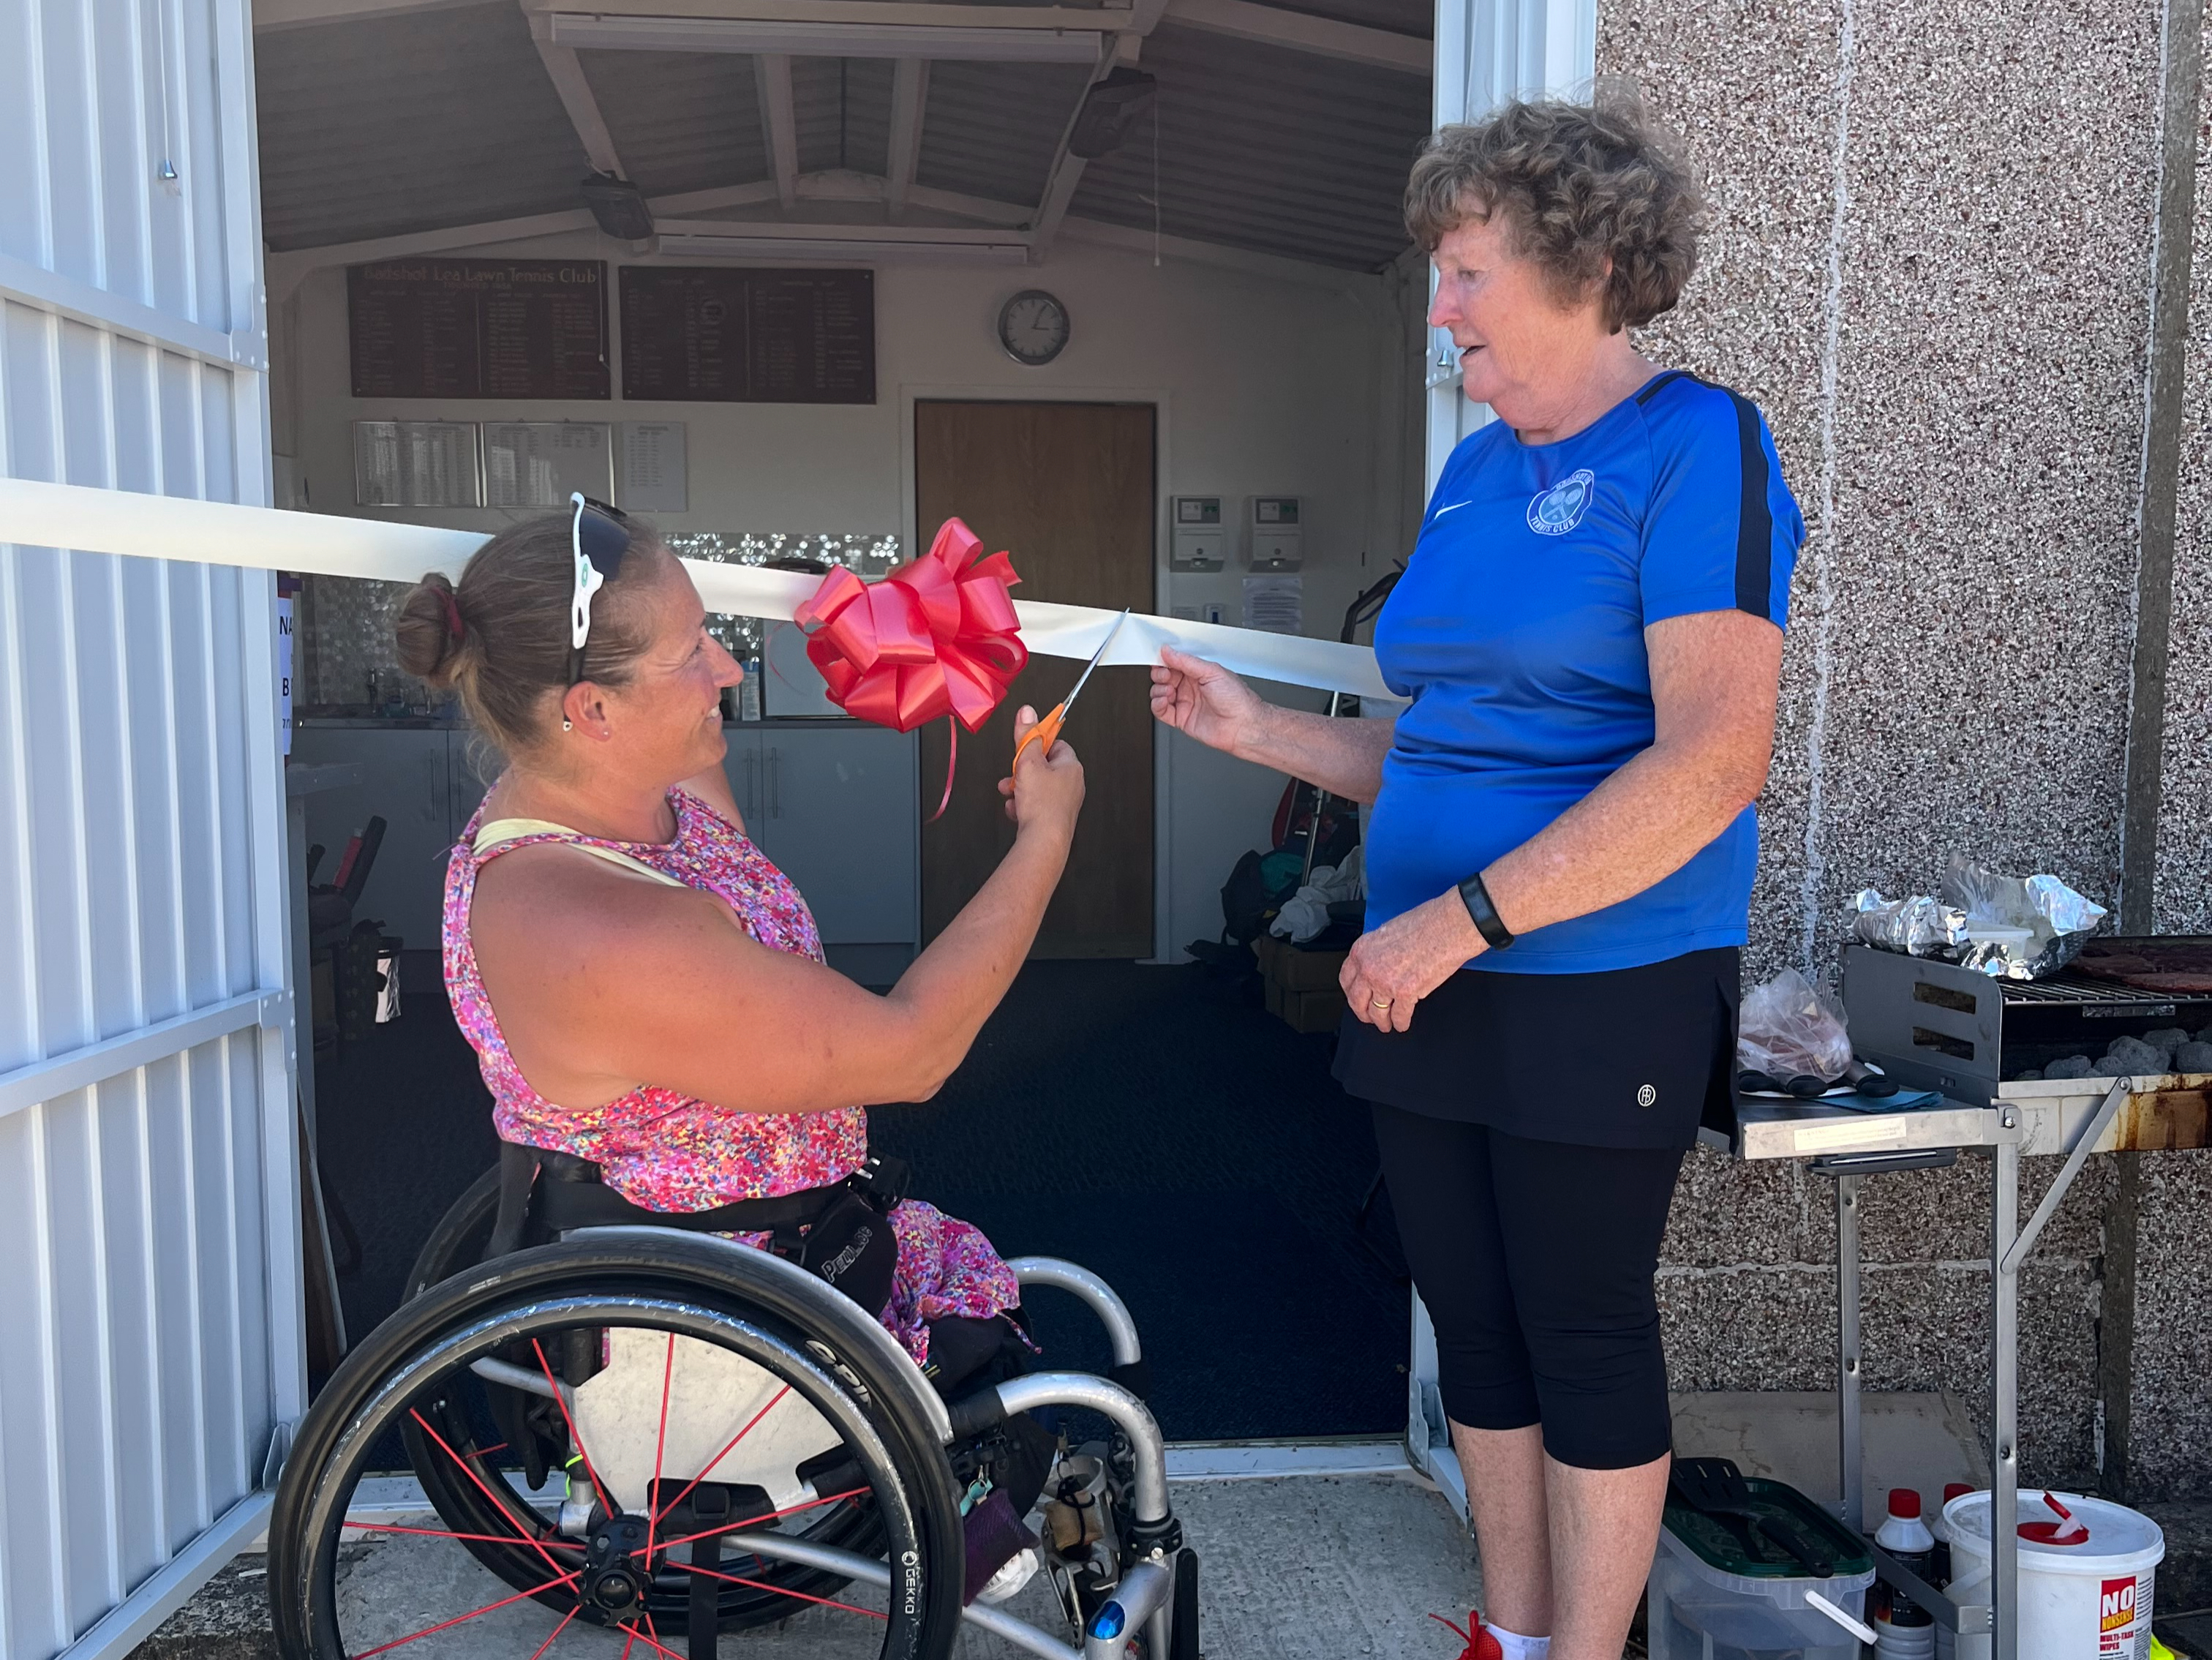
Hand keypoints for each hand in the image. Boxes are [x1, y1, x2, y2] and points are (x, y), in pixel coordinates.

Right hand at [998, 705, 1084, 836]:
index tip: (1025, 744)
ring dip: (1020, 788)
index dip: (1037, 743)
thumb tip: (1028, 712)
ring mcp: (1064, 802)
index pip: (1056, 743)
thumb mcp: (1028, 762)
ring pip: (1036, 787)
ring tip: (1012, 793)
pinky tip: (1016, 809)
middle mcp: (1072, 784)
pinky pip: (1035, 804)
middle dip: (1023, 770)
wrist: (1044, 841)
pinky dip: (1023, 805)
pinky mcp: (1054, 818)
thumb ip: (1026, 735)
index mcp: (1071, 766)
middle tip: (1015, 773)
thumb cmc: (1043, 806)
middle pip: (1043, 766)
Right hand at [1149, 646, 1264, 756]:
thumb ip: (1187, 661)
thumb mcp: (1211, 671)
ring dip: (1158, 690)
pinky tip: (1164, 701)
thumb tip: (1168, 651)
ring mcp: (1185, 702)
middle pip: (1164, 677)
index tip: (1159, 659)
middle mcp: (1190, 687)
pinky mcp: (1181, 719)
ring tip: (1169, 691)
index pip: (1174, 663)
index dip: (1164, 661)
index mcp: (1198, 673)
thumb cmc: (1237, 699)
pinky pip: (1161, 711)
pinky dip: (1157, 705)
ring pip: (1159, 693)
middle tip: (1166, 676)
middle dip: (1160, 675)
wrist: (1243, 725)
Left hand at [1340, 889, 1484, 1033]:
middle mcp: (1369, 968)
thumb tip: (1377, 965)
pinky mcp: (1406, 993)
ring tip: (1386, 1025)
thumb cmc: (1425, 923)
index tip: (1356, 999)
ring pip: (1376, 1013)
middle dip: (1363, 1013)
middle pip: (1357, 1001)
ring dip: (1381, 1022)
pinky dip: (1401, 1023)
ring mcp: (1385, 983)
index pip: (1346, 979)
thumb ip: (1376, 952)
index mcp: (1362, 950)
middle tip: (1368, 1018)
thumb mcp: (1387, 932)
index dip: (1351, 993)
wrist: (1448, 927)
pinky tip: (1403, 1024)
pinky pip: (1400, 1016)